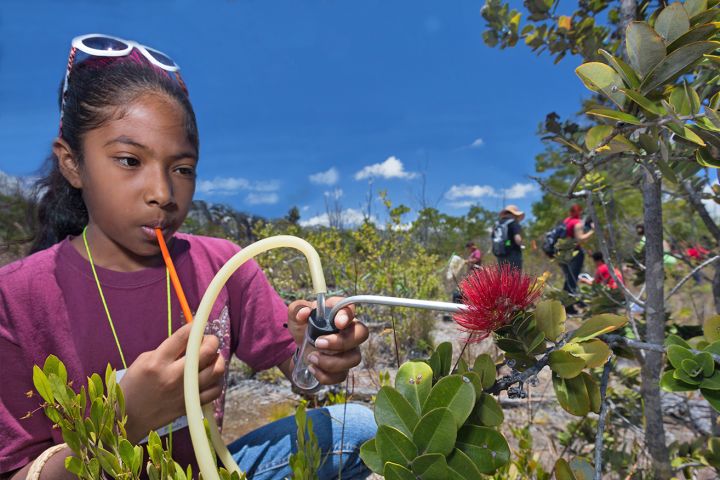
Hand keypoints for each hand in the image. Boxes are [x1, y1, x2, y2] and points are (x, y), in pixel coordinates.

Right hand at [119, 323, 224, 442]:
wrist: (129, 419)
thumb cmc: (133, 386)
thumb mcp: (143, 360)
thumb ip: (168, 349)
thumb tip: (190, 342)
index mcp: (158, 362)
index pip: (184, 336)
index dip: (195, 326)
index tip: (198, 325)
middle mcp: (174, 376)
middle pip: (207, 352)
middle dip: (212, 341)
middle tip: (208, 341)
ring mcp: (185, 392)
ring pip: (216, 370)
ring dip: (218, 359)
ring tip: (211, 359)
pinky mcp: (191, 405)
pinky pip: (215, 390)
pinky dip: (217, 380)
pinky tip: (210, 377)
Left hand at [287, 297, 367, 384]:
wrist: (299, 345)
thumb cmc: (303, 325)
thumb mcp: (296, 314)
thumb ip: (297, 309)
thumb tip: (304, 312)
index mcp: (338, 312)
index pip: (350, 308)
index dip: (347, 316)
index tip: (338, 323)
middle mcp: (350, 330)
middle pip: (362, 334)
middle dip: (342, 342)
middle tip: (318, 343)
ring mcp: (350, 350)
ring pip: (354, 358)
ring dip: (331, 362)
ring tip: (311, 357)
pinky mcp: (343, 368)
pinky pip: (341, 375)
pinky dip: (325, 375)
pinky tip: (312, 368)